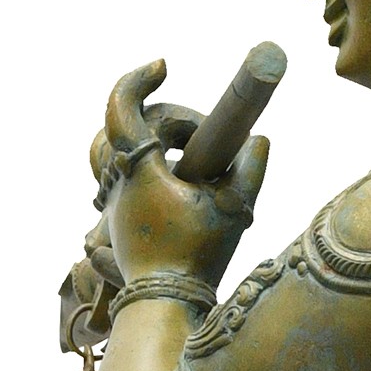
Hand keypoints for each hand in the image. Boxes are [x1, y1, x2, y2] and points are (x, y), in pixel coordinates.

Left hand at [90, 59, 269, 289]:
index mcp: (139, 170)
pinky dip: (146, 165)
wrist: (164, 303)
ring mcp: (112, 200)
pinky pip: (121, 175)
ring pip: (117, 149)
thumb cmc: (198, 257)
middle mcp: (117, 181)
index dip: (139, 78)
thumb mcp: (234, 209)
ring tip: (185, 152)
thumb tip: (259, 140)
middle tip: (205, 132)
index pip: (122, 107)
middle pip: (129, 124)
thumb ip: (250, 169)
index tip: (164, 67)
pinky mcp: (117, 217)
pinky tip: (177, 179)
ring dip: (152, 139)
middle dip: (168, 117)